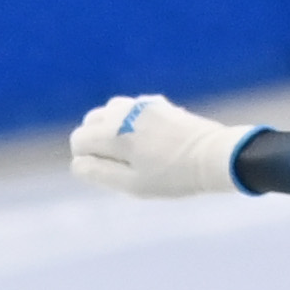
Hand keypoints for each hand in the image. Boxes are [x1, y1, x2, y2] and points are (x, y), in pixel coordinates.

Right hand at [69, 94, 257, 198]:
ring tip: (130, 151)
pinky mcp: (159, 104)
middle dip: (95, 141)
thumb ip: (99, 173)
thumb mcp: (132, 185)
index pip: (79, 139)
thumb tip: (77, 163)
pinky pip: (132, 108)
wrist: (212, 156)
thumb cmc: (171, 177)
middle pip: (91, 121)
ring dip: (111, 129)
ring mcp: (142, 105)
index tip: (107, 173)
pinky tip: (147, 139)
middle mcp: (124, 112)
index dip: (85, 159)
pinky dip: (129, 121)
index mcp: (114, 133)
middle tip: (119, 164)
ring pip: (110, 111)